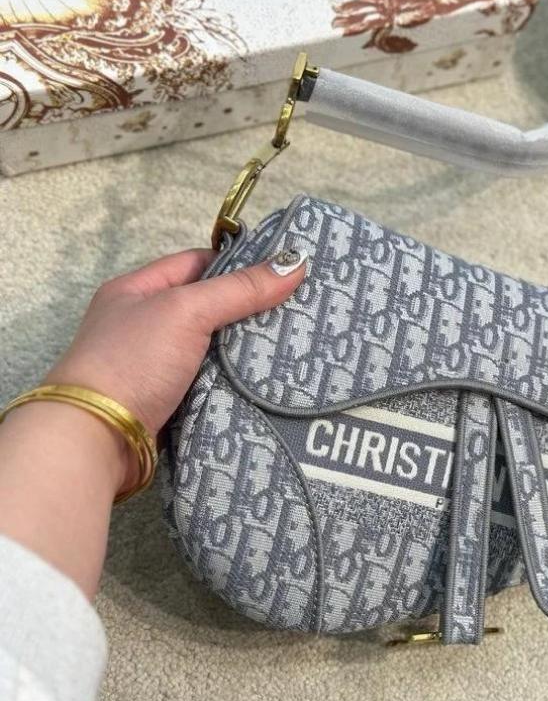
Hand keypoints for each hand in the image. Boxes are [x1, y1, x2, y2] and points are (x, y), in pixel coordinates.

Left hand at [42, 247, 306, 490]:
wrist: (97, 439)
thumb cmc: (134, 361)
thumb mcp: (186, 311)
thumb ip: (240, 289)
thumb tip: (296, 261)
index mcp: (137, 290)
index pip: (198, 264)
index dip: (239, 266)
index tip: (282, 274)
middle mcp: (145, 324)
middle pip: (210, 307)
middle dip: (250, 311)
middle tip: (297, 311)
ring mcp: (156, 365)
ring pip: (214, 348)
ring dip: (246, 351)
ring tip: (293, 345)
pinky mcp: (170, 401)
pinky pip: (212, 382)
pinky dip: (236, 382)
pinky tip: (268, 381)